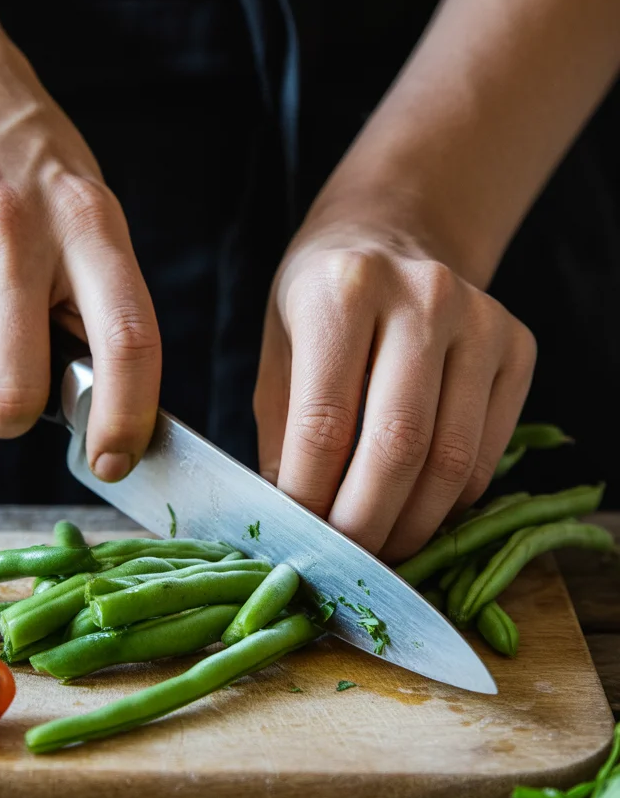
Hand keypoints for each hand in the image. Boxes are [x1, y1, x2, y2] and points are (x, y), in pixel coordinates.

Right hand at [0, 0, 159, 480]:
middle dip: (12, 415)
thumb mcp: (82, 201)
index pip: (128, 344)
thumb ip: (95, 293)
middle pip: (15, 398)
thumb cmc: (16, 152)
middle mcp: (14, 231)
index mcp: (88, 221)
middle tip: (9, 383)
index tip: (113, 460)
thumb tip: (99, 402)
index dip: (125, 421)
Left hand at [254, 202, 535, 560]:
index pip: (326, 423)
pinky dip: (451, 500)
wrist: (392, 233)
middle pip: (399, 446)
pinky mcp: (519, 346)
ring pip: (453, 460)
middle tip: (344, 564)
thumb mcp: (278, 349)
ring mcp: (481, 319)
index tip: (298, 539)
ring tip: (380, 549)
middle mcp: (422, 296)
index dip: (310, 498)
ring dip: (413, 525)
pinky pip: (488, 453)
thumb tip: (294, 526)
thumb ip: (284, 433)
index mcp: (344, 291)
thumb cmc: (321, 301)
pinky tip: (417, 506)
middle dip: (366, 525)